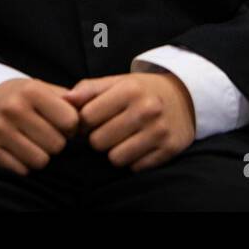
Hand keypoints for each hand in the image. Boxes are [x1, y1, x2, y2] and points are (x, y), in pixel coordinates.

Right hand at [0, 78, 80, 175]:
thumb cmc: (22, 96)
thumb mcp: (43, 88)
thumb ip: (69, 100)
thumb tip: (88, 115)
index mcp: (31, 91)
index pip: (70, 121)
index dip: (72, 126)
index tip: (64, 124)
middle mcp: (13, 109)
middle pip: (57, 145)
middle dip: (57, 143)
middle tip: (48, 135)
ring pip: (40, 161)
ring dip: (42, 156)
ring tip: (36, 143)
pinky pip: (22, 170)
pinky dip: (25, 164)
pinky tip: (21, 150)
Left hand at [62, 72, 195, 171]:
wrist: (186, 97)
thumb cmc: (142, 90)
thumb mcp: (117, 81)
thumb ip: (88, 89)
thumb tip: (63, 101)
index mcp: (129, 90)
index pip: (87, 117)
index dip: (84, 121)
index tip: (92, 120)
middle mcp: (146, 110)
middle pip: (98, 141)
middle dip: (99, 138)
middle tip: (109, 130)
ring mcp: (159, 131)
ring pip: (115, 158)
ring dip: (115, 152)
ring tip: (123, 139)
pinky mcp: (169, 149)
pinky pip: (135, 167)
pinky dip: (134, 160)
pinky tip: (139, 145)